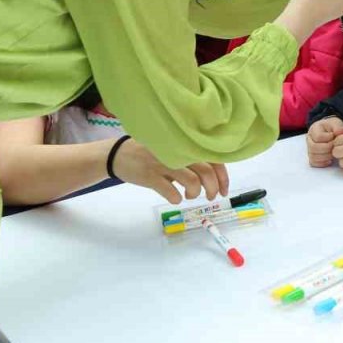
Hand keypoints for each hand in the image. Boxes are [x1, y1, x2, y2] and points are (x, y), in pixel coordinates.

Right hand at [111, 139, 228, 204]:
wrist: (118, 154)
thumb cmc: (150, 152)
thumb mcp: (172, 149)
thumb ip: (190, 156)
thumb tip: (214, 174)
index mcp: (185, 144)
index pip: (214, 158)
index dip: (223, 177)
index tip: (223, 190)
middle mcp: (177, 151)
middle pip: (206, 171)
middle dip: (212, 188)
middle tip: (210, 197)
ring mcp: (163, 163)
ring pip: (192, 181)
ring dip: (195, 193)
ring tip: (189, 195)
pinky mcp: (150, 176)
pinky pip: (171, 192)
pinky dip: (176, 198)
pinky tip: (175, 197)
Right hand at [306, 117, 342, 166]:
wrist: (331, 131)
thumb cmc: (333, 127)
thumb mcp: (337, 124)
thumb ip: (339, 128)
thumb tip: (341, 131)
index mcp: (314, 129)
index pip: (318, 137)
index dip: (328, 138)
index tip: (335, 137)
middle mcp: (309, 139)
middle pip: (314, 147)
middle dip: (327, 149)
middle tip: (335, 148)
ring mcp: (309, 148)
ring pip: (313, 156)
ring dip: (325, 157)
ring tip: (334, 153)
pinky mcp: (312, 156)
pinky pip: (313, 162)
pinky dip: (322, 163)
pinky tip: (330, 160)